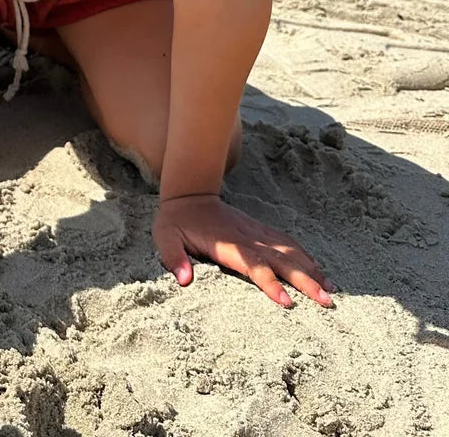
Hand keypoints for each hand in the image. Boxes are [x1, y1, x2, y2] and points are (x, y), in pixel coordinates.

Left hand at [153, 193, 335, 308]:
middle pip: (280, 259)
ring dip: (311, 269)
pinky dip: (305, 256)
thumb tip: (184, 280)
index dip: (268, 282)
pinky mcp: (260, 229)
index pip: (252, 264)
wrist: (188, 193)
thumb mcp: (165, 237)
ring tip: (331, 290)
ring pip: (289, 250)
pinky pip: (287, 242)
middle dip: (304, 280)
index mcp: (226, 243)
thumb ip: (173, 257)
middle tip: (326, 302)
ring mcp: (256, 232)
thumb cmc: (176, 221)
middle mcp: (247, 237)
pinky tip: (319, 271)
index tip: (287, 301)